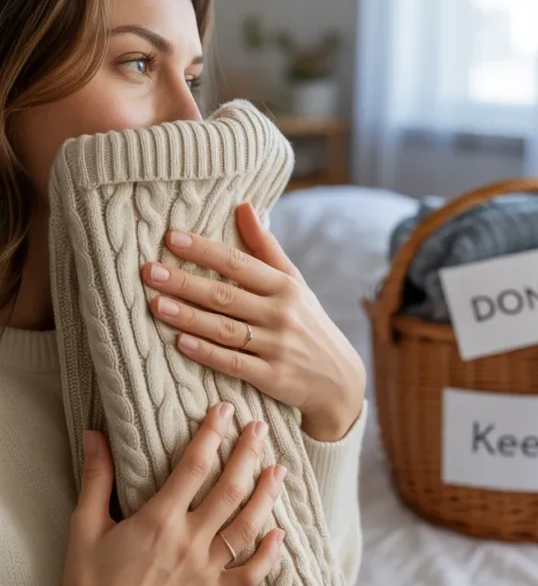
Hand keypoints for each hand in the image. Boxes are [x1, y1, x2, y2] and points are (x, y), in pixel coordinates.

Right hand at [38, 404, 284, 585]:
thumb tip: (94, 434)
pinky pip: (250, 575)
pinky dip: (269, 555)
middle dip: (248, 454)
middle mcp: (189, 542)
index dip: (212, 433)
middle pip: (230, 489)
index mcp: (159, 521)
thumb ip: (96, 478)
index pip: (195, 466)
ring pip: (247, 527)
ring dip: (266, 496)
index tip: (224, 410)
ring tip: (278, 470)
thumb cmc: (88, 584)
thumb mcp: (84, 526)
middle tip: (260, 429)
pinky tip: (280, 533)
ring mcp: (204, 571)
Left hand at [141, 203, 365, 442]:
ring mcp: (277, 347)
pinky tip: (180, 343)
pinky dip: (206, 353)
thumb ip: (265, 248)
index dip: (204, 250)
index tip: (171, 238)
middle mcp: (280, 314)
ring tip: (156, 304)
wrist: (338, 380)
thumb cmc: (308, 323)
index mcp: (284, 286)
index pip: (238, 263)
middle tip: (150, 271)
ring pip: (225, 329)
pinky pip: (233, 363)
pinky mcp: (272, 378)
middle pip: (225, 295)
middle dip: (186, 282)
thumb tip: (243, 206)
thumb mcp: (294, 283)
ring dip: (188, 316)